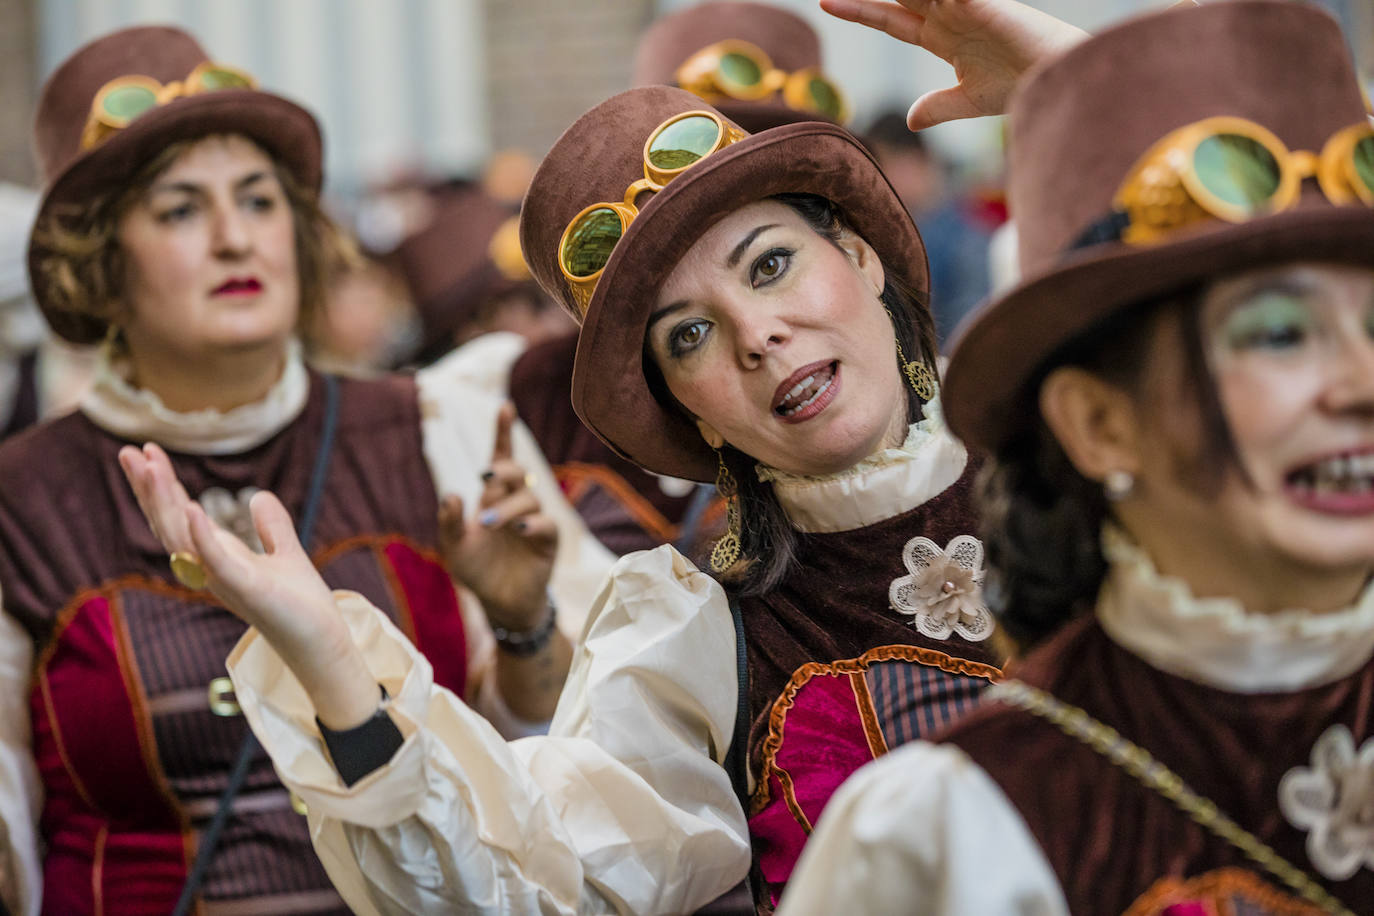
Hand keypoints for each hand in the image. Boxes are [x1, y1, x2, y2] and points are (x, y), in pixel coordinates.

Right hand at [118, 444, 375, 728]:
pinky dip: (202, 536)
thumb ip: (271, 526)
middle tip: (129, 452)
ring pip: (182, 538)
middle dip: (149, 488)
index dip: (162, 487)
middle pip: (170, 524)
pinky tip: (192, 507)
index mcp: (217, 557)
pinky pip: (217, 561)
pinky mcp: (246, 590)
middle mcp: (211, 568)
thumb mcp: (285, 552)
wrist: (320, 639)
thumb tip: (259, 496)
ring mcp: (224, 580)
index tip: (148, 452)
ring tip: (150, 467)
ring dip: (165, 502)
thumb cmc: (299, 603)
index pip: (180, 516)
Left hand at [439, 403, 557, 630]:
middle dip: (505, 469)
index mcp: (493, 497)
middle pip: (517, 473)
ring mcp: (533, 521)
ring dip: (508, 508)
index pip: (501, 459)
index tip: (504, 407)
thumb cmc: (477, 570)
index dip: (503, 434)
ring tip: (488, 524)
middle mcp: (515, 504)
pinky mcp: (547, 542)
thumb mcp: (454, 546)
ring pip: (529, 498)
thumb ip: (450, 522)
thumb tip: (451, 494)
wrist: (498, 603)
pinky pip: (547, 524)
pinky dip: (533, 524)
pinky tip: (519, 530)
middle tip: (486, 477)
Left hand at [820, 0, 1086, 128]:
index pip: (890, 18)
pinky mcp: (981, 2)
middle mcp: (947, 13)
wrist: (1056, 78)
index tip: (826, 2)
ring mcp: (963, 4)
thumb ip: (938, 106)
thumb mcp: (968, 100)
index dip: (860, 10)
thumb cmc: (1020, 84)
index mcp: (940, 35)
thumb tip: (910, 121)